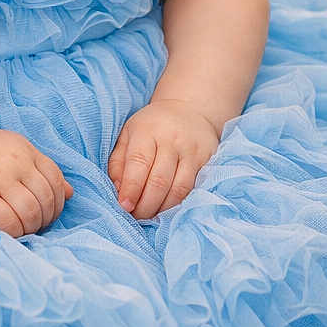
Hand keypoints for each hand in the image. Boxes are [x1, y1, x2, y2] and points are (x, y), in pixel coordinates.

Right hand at [0, 128, 72, 237]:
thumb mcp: (13, 152)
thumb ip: (40, 170)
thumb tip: (70, 193)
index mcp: (25, 149)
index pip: (56, 179)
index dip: (57, 202)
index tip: (46, 213)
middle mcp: (15, 161)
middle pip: (46, 199)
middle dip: (45, 219)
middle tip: (33, 226)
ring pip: (31, 212)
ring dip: (30, 228)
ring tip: (21, 230)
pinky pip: (7, 221)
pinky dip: (13, 232)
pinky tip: (7, 231)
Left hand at [107, 99, 218, 219]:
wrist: (189, 109)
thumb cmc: (151, 127)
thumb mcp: (128, 135)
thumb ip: (118, 162)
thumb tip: (117, 190)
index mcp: (147, 131)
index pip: (138, 163)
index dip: (131, 188)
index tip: (124, 207)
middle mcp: (171, 140)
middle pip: (159, 180)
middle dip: (146, 205)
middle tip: (136, 217)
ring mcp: (192, 150)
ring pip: (179, 188)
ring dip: (163, 209)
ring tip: (150, 216)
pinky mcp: (208, 159)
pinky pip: (194, 188)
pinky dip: (180, 203)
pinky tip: (168, 209)